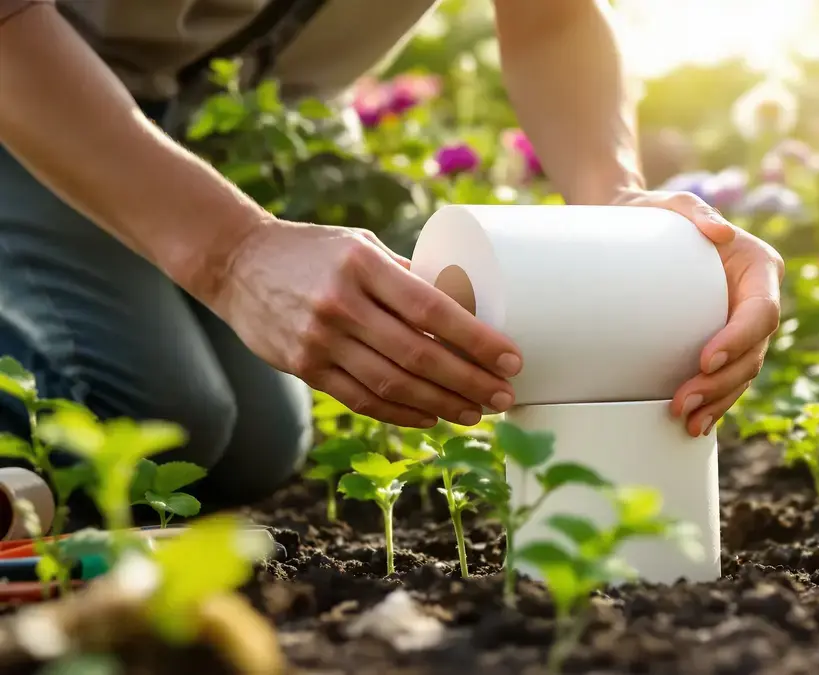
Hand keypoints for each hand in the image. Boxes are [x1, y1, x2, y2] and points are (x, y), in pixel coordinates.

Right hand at [211, 219, 522, 427]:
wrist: (237, 263)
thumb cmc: (315, 251)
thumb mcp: (361, 244)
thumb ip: (407, 275)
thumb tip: (467, 305)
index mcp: (363, 264)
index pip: (432, 309)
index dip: (476, 340)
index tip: (511, 359)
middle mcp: (341, 303)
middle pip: (418, 355)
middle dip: (469, 381)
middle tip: (504, 396)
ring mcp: (318, 339)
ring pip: (392, 384)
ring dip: (441, 404)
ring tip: (476, 412)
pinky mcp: (303, 366)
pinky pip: (362, 398)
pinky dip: (402, 413)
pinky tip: (432, 417)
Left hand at [612, 190, 784, 436]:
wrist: (635, 231)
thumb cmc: (655, 215)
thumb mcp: (672, 203)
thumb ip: (694, 209)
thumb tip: (719, 231)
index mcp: (759, 269)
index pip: (762, 313)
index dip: (739, 340)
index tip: (705, 359)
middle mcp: (758, 300)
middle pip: (753, 352)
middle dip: (722, 383)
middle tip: (683, 401)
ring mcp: (741, 326)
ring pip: (743, 373)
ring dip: (719, 401)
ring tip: (687, 421)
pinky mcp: (722, 343)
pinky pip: (727, 379)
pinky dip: (716, 402)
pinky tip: (698, 424)